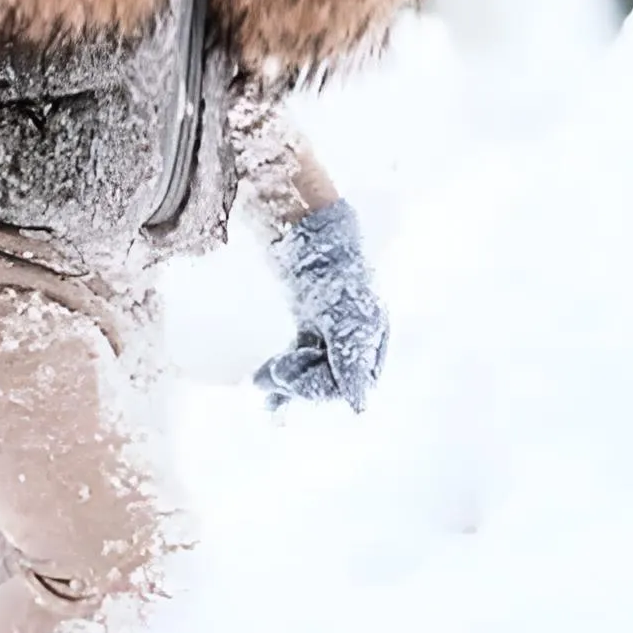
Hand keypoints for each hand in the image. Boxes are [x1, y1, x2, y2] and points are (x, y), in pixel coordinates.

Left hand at [252, 200, 388, 413]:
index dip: (319, 388)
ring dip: (289, 380)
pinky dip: (285, 369)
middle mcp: (356, 337)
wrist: (307, 227)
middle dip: (300, 382)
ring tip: (261, 382)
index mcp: (372, 335)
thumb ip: (350, 357)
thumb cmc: (331, 266)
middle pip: (330, 379)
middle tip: (270, 376)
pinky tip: (266, 383)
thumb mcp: (343, 315)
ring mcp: (332, 330)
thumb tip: (359, 405)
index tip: (287, 381)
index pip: (350, 381)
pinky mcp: (312, 322)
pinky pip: (302, 355)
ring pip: (313, 370)